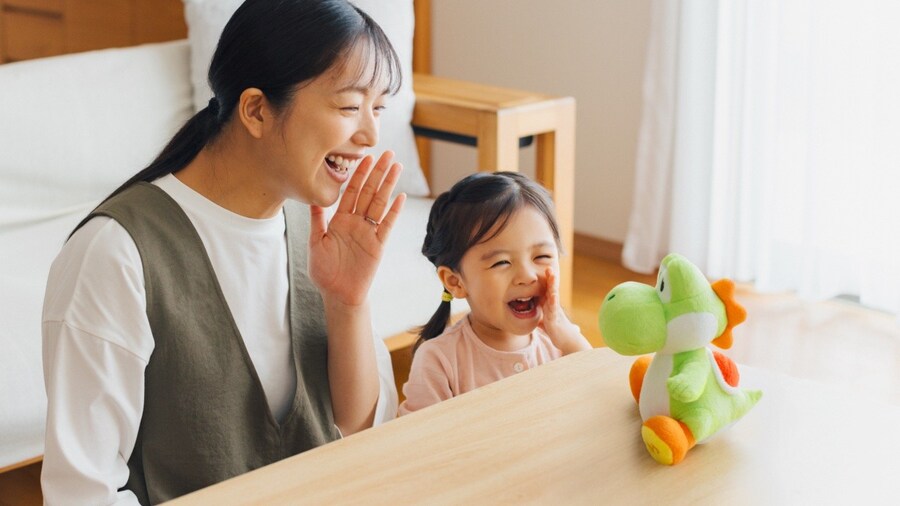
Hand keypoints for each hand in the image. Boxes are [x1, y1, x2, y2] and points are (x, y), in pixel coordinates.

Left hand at [308, 151, 405, 306]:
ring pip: (380, 203)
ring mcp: (368, 232)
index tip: (366, 157)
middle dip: (378, 172)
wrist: (337, 294)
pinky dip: (394, 211)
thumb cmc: (324, 271)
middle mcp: (356, 222)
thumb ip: (317, 220)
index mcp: (340, 219)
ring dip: (388, 185)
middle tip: (388, 153)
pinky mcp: (378, 245)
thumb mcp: (315, 242)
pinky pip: (387, 225)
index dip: (359, 174)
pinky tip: (400, 197)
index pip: (351, 191)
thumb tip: (312, 198)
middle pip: (369, 192)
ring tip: (397, 167)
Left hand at [539, 268, 591, 354]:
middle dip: (551, 279)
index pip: (547, 291)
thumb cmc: (558, 332)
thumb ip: (541, 320)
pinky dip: (553, 303)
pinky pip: (553, 310)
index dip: (546, 281)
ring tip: (553, 276)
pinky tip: (553, 296)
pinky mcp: (554, 321)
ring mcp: (555, 313)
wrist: (567, 342)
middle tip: (549, 267)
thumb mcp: (546, 324)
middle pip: (552, 290)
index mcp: (550, 306)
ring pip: (554, 297)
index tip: (545, 269)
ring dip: (553, 286)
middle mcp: (553, 307)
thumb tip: (536, 319)